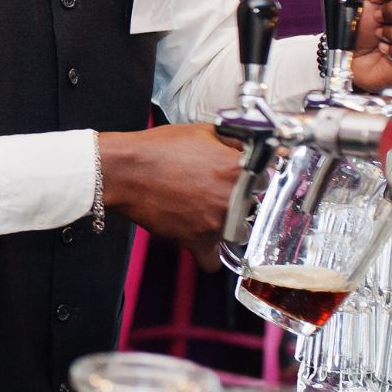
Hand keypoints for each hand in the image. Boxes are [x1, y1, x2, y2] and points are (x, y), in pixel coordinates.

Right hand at [97, 123, 241, 269]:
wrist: (125, 170)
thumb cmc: (158, 149)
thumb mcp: (202, 131)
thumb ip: (234, 140)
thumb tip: (253, 146)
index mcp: (237, 170)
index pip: (265, 178)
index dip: (251, 175)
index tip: (239, 176)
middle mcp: (232, 199)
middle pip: (254, 206)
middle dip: (239, 198)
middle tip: (216, 189)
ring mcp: (216, 223)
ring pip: (239, 232)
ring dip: (229, 224)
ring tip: (208, 211)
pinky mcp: (197, 241)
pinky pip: (213, 261)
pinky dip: (209, 254)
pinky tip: (203, 239)